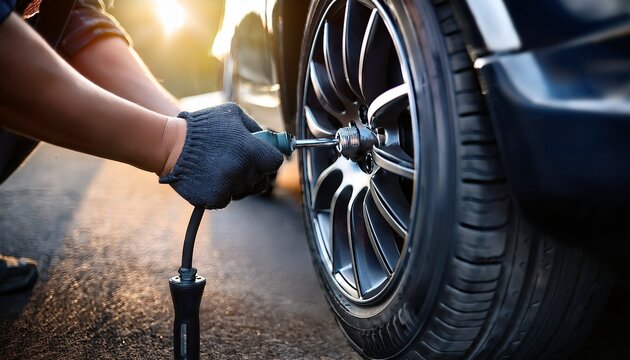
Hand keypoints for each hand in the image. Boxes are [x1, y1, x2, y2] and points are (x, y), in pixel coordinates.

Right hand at [159, 103, 283, 208]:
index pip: (275, 162)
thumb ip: (256, 127)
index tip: (260, 156)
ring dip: (236, 182)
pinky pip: (227, 199)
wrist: (171, 145)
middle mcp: (243, 170)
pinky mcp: (215, 199)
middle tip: (235, 161)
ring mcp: (229, 186)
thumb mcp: (232, 114)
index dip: (268, 159)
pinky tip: (209, 177)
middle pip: (261, 179)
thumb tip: (271, 139)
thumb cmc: (203, 127)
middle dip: (252, 172)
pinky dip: (220, 191)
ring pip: (244, 191)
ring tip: (218, 166)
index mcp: (251, 150)